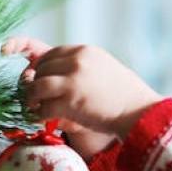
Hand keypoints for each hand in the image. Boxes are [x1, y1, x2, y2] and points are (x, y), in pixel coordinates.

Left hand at [1, 37, 116, 159]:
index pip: (52, 53)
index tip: (39, 77)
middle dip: (36, 82)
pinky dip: (39, 114)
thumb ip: (83, 65)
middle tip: (35, 95)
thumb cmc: (125, 93)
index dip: (41, 67)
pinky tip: (41, 118)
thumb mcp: (104, 67)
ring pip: (38, 86)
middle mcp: (77, 62)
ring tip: (34, 106)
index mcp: (85, 52)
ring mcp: (73, 81)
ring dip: (32, 97)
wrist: (139, 111)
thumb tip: (62, 72)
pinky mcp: (70, 102)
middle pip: (42, 68)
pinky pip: (44, 107)